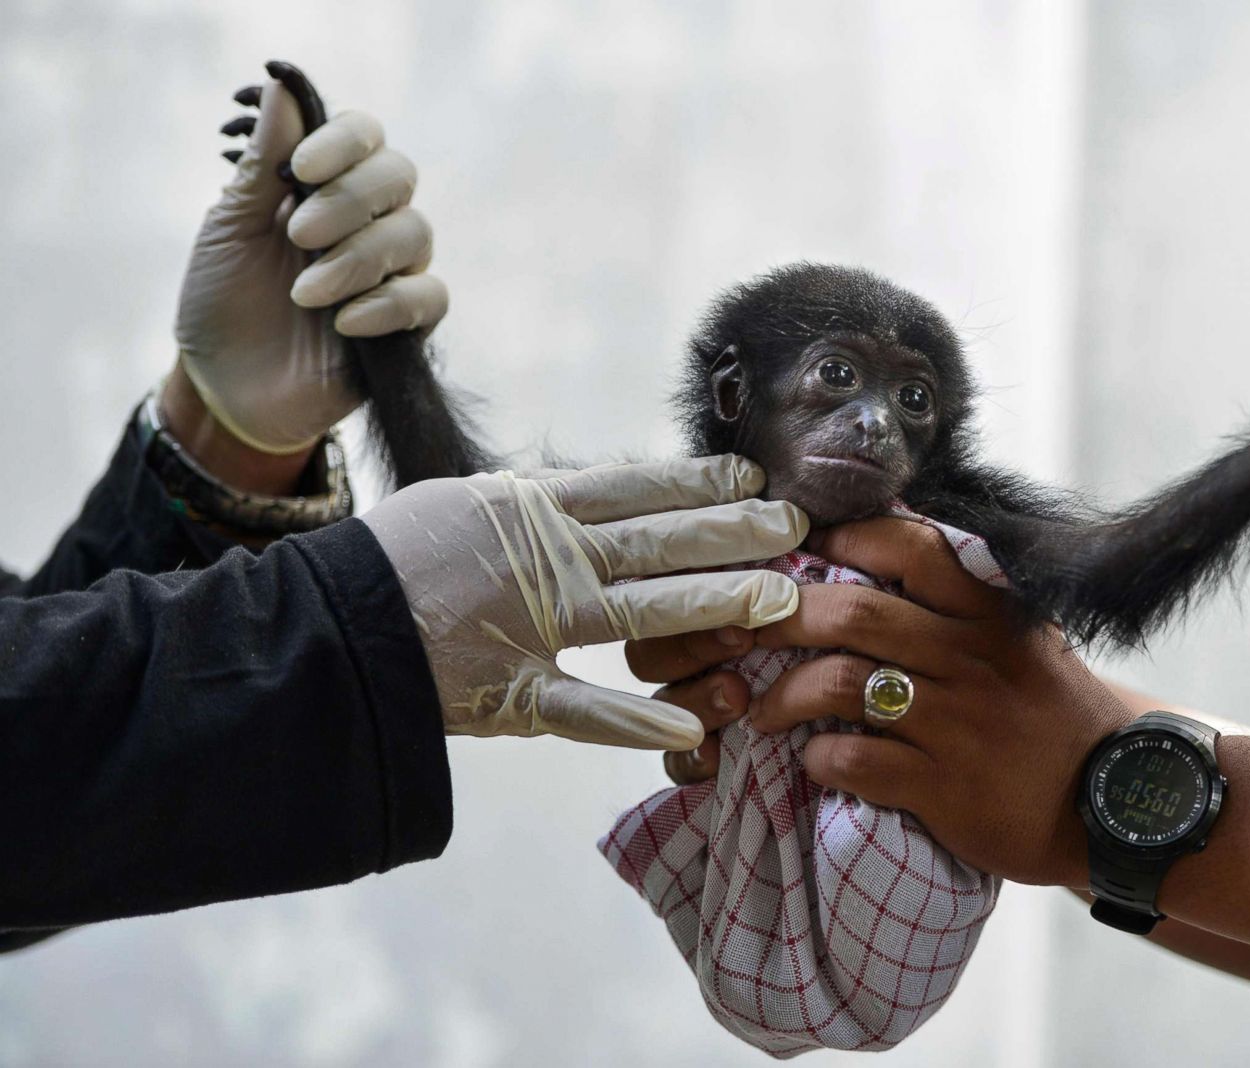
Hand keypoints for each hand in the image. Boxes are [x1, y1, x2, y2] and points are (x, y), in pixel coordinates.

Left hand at [174, 75, 447, 458]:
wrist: (225, 389)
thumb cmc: (222, 302)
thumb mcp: (229, 229)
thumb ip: (262, 163)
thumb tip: (282, 85)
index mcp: (324, 186)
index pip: (365, 136)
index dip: (342, 143)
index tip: (299, 170)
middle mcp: (367, 220)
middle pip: (398, 175)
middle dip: (349, 201)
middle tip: (296, 235)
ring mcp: (391, 271)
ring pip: (415, 234)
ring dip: (357, 259)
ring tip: (304, 296)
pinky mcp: (408, 326)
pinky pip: (430, 296)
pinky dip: (389, 304)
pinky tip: (344, 323)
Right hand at [361, 456, 806, 749]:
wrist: (317, 626)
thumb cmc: (387, 563)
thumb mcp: (459, 506)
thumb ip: (530, 509)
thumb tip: (588, 496)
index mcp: (527, 509)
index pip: (631, 487)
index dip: (697, 482)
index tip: (751, 478)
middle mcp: (540, 559)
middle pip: (656, 541)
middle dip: (733, 534)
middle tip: (797, 529)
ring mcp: (528, 625)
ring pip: (640, 611)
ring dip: (713, 605)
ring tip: (778, 603)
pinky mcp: (507, 692)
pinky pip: (579, 710)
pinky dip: (633, 722)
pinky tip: (690, 726)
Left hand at [625, 516, 1132, 882]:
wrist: (1117, 800)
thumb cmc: (1048, 711)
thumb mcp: (1019, 638)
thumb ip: (959, 597)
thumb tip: (877, 546)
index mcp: (987, 610)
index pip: (910, 544)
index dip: (844, 536)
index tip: (799, 547)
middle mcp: (969, 655)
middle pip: (852, 611)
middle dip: (781, 614)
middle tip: (745, 628)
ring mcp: (956, 721)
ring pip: (840, 684)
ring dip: (781, 694)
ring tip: (760, 709)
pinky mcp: (945, 787)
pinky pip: (855, 760)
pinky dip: (818, 758)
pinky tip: (814, 759)